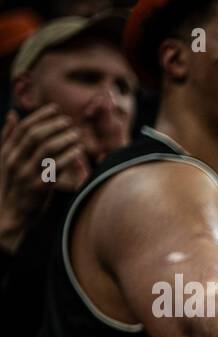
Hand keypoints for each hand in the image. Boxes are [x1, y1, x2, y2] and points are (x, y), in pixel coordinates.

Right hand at [0, 106, 88, 250]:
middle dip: (54, 125)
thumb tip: (13, 115)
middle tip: (69, 121)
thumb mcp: (4, 159)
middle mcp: (15, 160)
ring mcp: (27, 173)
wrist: (11, 213)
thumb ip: (8, 137)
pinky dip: (68, 157)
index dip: (41, 115)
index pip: (24, 127)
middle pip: (36, 135)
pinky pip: (55, 167)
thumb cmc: (11, 183)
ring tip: (76, 134)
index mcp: (7, 151)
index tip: (56, 109)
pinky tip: (78, 151)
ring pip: (47, 148)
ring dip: (64, 138)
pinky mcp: (39, 187)